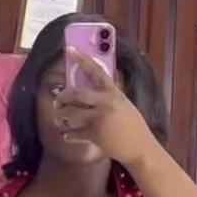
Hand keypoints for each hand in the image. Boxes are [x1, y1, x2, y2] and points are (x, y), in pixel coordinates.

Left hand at [54, 49, 156, 167]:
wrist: (140, 147)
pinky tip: (66, 136)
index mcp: (113, 93)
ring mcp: (99, 119)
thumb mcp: (123, 105)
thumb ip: (109, 97)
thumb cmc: (133, 126)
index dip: (82, 59)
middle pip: (77, 93)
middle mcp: (105, 103)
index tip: (69, 49)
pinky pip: (75, 133)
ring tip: (58, 119)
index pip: (96, 71)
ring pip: (71, 114)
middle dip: (63, 97)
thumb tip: (94, 91)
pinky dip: (68, 135)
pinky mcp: (95, 135)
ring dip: (61, 116)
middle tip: (57, 101)